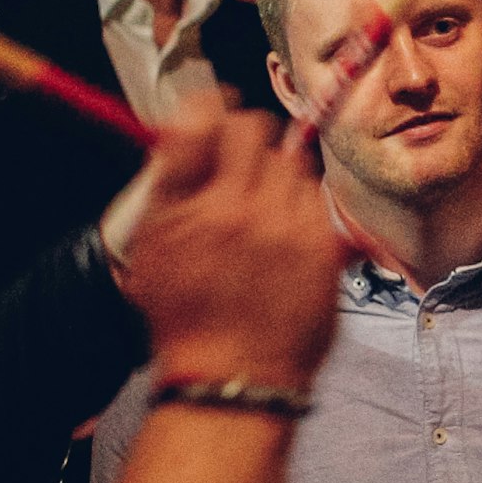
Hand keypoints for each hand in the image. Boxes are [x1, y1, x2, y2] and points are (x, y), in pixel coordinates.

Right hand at [115, 95, 345, 394]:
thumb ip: (176, 168)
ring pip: (294, 168)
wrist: (233, 374)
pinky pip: (318, 202)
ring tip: (257, 217)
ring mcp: (295, 231)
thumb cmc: (187, 314)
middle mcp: (252, 212)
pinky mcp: (326, 250)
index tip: (218, 131)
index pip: (225, 122)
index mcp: (205, 206)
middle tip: (235, 180)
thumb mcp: (156, 240)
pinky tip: (282, 240)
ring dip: (276, 178)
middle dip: (247, 151)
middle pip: (263, 139)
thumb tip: (197, 109)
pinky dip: (301, 210)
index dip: (220, 119)